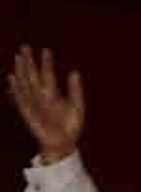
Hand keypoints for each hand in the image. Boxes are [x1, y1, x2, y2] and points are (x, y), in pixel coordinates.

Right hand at [8, 45, 84, 162]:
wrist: (64, 143)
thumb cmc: (70, 126)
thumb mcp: (77, 106)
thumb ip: (75, 90)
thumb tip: (75, 72)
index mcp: (53, 94)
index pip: (48, 75)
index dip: (46, 63)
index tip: (46, 50)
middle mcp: (41, 96)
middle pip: (33, 75)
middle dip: (29, 62)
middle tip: (25, 47)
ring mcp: (33, 103)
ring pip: (25, 83)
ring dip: (21, 70)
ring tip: (19, 57)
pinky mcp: (28, 111)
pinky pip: (20, 98)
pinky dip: (16, 87)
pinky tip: (12, 77)